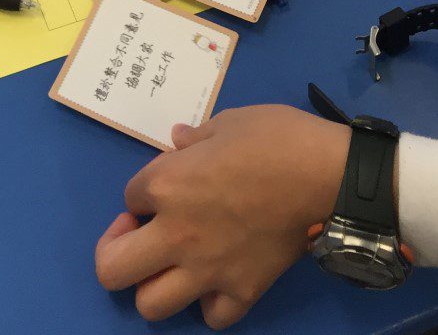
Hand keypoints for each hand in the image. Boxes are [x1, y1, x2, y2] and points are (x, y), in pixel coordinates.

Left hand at [96, 106, 349, 327]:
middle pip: (112, 268)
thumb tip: (177, 142)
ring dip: (154, 284)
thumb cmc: (274, 138)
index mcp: (166, 185)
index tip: (167, 182)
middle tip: (140, 233)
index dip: (144, 191)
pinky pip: (210, 316)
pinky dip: (208, 302)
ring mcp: (208, 270)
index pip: (129, 197)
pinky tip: (216, 280)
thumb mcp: (226, 122)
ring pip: (151, 304)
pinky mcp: (242, 291)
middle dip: (115, 250)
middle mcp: (176, 234)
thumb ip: (194, 138)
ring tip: (172, 262)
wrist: (325, 174)